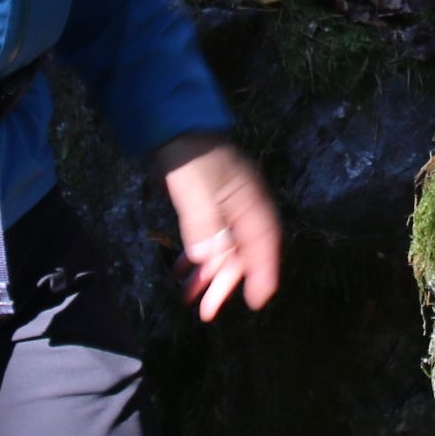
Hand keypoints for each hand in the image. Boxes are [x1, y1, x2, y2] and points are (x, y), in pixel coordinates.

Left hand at [154, 136, 282, 319]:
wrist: (171, 124)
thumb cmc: (187, 155)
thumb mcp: (194, 189)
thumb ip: (202, 223)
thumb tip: (206, 258)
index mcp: (248, 201)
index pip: (262, 242)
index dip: (263, 272)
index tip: (257, 300)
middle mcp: (242, 206)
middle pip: (241, 251)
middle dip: (224, 281)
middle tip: (207, 311)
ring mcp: (226, 206)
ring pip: (223, 247)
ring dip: (207, 273)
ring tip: (189, 298)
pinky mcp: (210, 205)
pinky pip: (209, 238)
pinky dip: (197, 256)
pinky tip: (181, 271)